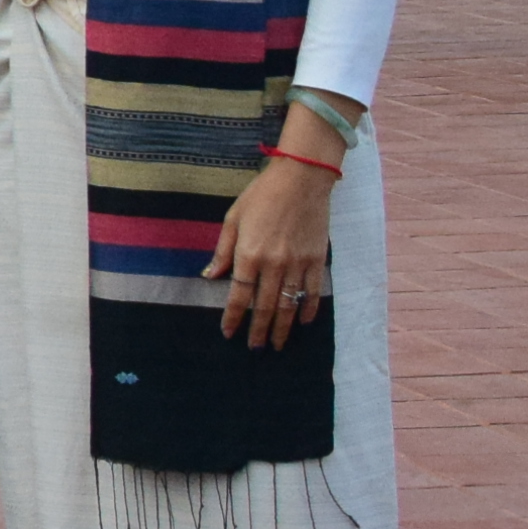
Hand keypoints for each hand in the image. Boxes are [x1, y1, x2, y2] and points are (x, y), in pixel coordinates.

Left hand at [207, 147, 335, 348]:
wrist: (301, 179)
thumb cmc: (261, 196)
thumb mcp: (233, 219)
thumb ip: (223, 251)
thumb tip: (210, 276)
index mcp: (249, 254)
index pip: (239, 295)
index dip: (233, 317)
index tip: (229, 333)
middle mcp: (274, 263)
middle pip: (266, 306)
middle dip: (259, 331)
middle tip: (255, 349)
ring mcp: (298, 263)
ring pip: (290, 303)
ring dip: (284, 327)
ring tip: (278, 344)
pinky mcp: (317, 259)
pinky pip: (313, 291)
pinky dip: (309, 309)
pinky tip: (304, 322)